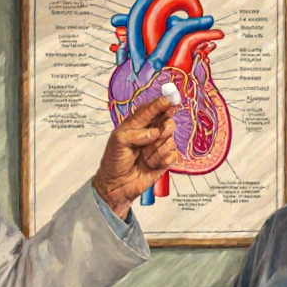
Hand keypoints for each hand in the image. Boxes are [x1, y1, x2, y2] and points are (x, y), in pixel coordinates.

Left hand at [92, 97, 179, 217]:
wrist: (117, 185)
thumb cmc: (114, 161)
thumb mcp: (117, 142)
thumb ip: (135, 133)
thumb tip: (154, 132)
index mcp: (137, 125)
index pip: (150, 111)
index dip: (159, 105)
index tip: (166, 101)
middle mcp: (150, 133)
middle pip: (166, 122)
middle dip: (164, 128)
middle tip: (157, 134)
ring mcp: (158, 147)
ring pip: (169, 140)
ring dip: (156, 150)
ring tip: (144, 157)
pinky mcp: (165, 160)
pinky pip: (172, 155)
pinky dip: (162, 160)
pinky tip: (151, 165)